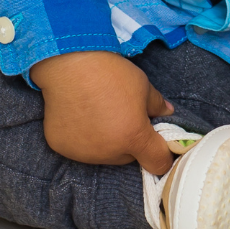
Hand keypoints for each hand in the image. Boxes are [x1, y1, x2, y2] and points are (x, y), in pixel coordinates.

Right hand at [30, 50, 175, 174]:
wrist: (68, 65)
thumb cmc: (110, 73)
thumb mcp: (142, 85)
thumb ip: (157, 104)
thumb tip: (167, 113)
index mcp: (134, 138)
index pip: (158, 163)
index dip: (162, 154)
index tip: (158, 142)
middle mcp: (109, 152)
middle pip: (129, 157)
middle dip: (131, 142)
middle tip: (123, 117)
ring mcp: (84, 153)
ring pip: (104, 155)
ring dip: (107, 142)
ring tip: (99, 114)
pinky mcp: (62, 148)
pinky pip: (80, 148)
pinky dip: (83, 137)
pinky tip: (80, 116)